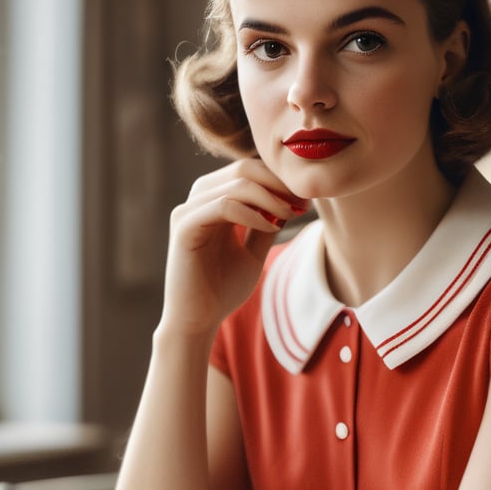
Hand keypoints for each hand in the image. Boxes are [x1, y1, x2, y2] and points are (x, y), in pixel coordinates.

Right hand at [159, 159, 307, 337]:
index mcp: (213, 199)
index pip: (249, 171)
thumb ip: (267, 223)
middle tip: (302, 203)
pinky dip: (252, 213)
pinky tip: (271, 227)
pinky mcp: (184, 226)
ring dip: (270, 197)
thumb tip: (291, 199)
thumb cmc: (223, 289)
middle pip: (244, 168)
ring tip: (291, 214)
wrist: (197, 321)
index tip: (306, 200)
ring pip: (236, 183)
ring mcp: (188, 210)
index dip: (280, 180)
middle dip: (279, 184)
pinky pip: (223, 205)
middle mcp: (198, 199)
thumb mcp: (254, 250)